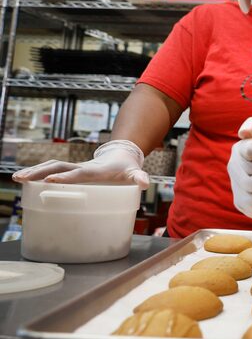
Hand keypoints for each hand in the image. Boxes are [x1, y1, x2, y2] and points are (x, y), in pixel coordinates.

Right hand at [12, 140, 149, 188]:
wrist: (122, 155)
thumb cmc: (127, 168)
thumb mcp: (134, 172)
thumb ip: (140, 177)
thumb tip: (145, 183)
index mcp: (97, 170)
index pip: (80, 174)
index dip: (67, 178)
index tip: (51, 181)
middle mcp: (83, 167)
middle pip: (59, 167)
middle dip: (41, 172)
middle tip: (22, 179)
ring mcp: (76, 168)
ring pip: (52, 167)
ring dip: (35, 172)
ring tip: (17, 178)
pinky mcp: (72, 171)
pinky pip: (52, 170)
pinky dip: (38, 174)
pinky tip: (25, 180)